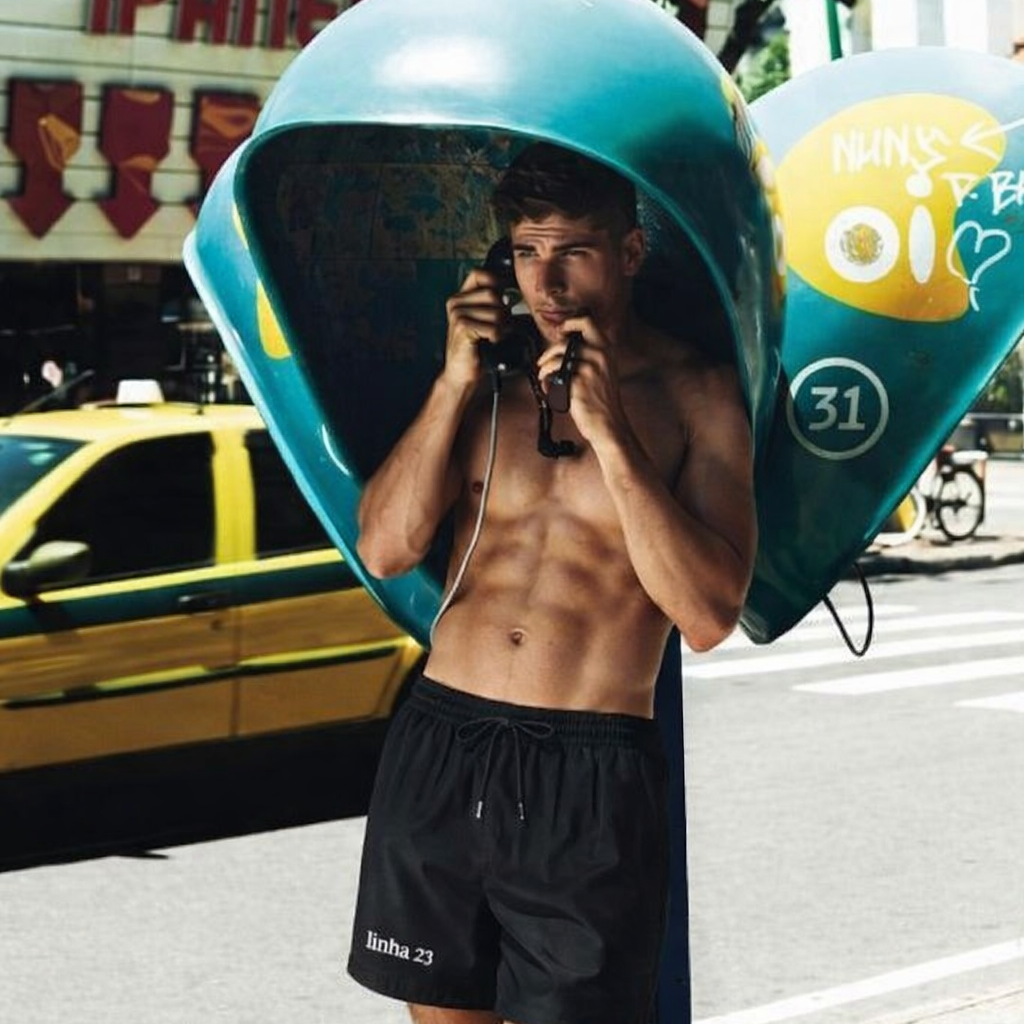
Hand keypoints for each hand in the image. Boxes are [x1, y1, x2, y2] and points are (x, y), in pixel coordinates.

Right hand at [443, 269, 506, 389]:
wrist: (461, 374)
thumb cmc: (475, 349)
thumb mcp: (484, 321)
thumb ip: (493, 304)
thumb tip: (512, 293)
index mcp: (460, 298)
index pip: (479, 274)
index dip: (495, 281)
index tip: (503, 298)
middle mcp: (455, 303)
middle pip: (493, 294)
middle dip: (503, 312)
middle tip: (498, 327)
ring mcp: (457, 315)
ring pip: (496, 312)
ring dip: (501, 328)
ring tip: (493, 337)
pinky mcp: (463, 328)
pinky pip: (493, 327)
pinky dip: (497, 337)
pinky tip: (489, 343)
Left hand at [535, 316, 625, 443]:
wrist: (609, 424)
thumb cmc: (603, 401)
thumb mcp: (604, 372)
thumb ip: (590, 357)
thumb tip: (563, 347)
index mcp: (607, 351)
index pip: (588, 323)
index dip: (570, 323)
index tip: (560, 332)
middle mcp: (599, 356)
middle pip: (564, 342)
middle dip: (548, 352)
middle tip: (542, 362)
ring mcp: (589, 369)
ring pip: (556, 359)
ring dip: (544, 369)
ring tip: (543, 378)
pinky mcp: (578, 383)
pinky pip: (554, 377)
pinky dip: (547, 384)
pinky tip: (549, 392)